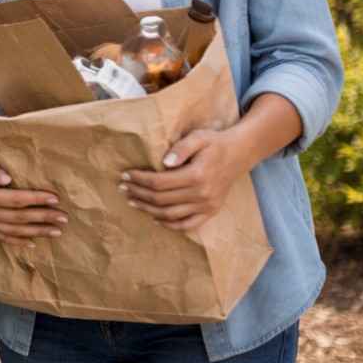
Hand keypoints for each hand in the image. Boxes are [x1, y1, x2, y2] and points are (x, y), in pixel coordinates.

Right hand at [0, 136, 66, 247]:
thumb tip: (8, 179)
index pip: (17, 200)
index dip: (37, 199)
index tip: (55, 198)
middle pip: (20, 218)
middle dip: (43, 218)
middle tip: (64, 218)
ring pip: (14, 231)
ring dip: (36, 231)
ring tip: (56, 231)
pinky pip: (2, 237)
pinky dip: (18, 241)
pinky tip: (33, 243)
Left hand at [121, 127, 249, 231]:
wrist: (239, 153)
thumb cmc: (215, 143)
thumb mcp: (198, 137)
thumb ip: (181, 148)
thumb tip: (165, 162)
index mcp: (197, 175)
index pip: (159, 182)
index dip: (139, 179)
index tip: (125, 174)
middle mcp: (202, 194)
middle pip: (161, 199)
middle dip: (138, 193)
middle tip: (122, 188)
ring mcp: (207, 205)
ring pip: (170, 214)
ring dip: (148, 210)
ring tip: (132, 201)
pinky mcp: (211, 211)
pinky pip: (188, 225)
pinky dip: (170, 225)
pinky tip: (155, 219)